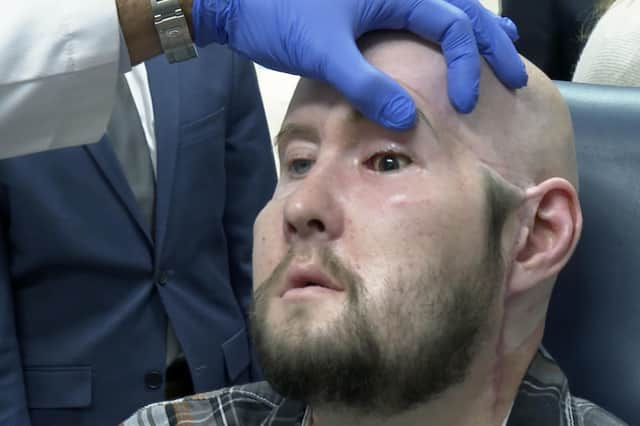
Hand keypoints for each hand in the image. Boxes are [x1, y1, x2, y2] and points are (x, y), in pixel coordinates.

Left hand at [192, 0, 527, 129]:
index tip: (465, 104)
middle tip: (516, 75)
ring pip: (444, 10)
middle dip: (491, 43)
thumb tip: (406, 120)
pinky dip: (442, 30)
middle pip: (461, 11)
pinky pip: (417, 18)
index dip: (466, 65)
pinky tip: (447, 43)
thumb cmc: (276, 15)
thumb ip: (365, 84)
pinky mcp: (368, 10)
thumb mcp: (323, 51)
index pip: (451, 25)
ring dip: (475, 31)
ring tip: (505, 48)